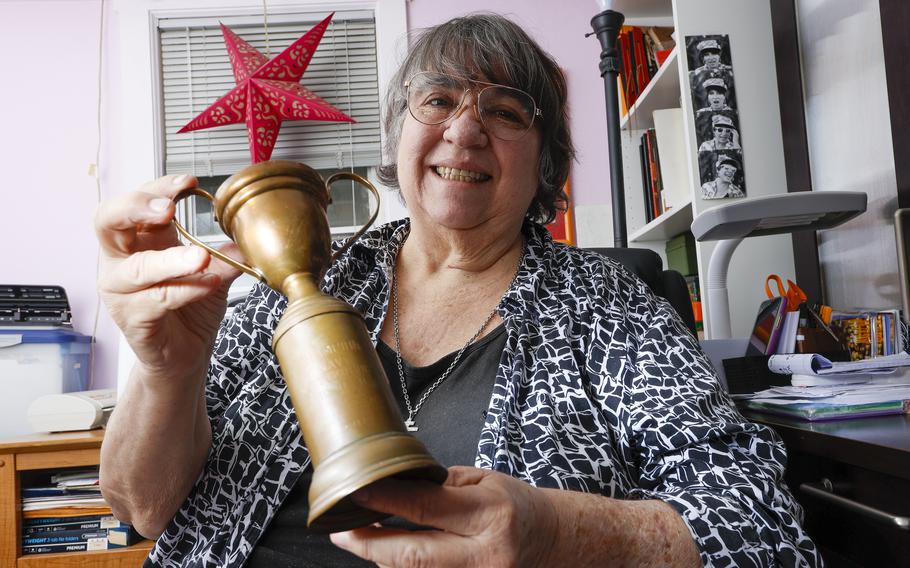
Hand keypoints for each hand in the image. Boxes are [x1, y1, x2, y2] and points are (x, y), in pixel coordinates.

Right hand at [95, 174, 241, 381]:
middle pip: (107, 221)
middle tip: (168, 210)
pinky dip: (184, 290)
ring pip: (137, 268)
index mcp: (140, 240)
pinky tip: (207, 284)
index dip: (158, 188)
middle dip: (136, 208)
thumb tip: (247, 237)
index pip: (137, 201)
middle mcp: (122, 261)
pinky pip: (156, 300)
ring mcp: (122, 291)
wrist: (185, 356)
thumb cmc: (191, 308)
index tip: (188, 182)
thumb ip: (226, 253)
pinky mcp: (132, 319)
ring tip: (201, 257)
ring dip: (171, 260)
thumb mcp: (214, 272)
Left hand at [330, 466, 558, 567]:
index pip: (427, 508)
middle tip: (341, 531)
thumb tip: (393, 489)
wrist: (554, 541)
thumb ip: (440, 488)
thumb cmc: (516, 505)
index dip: (387, 501)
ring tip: (366, 538)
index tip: (356, 492)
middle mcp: (486, 554)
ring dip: (385, 558)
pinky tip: (392, 554)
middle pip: (414, 556)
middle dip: (370, 544)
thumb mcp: (483, 481)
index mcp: (490, 514)